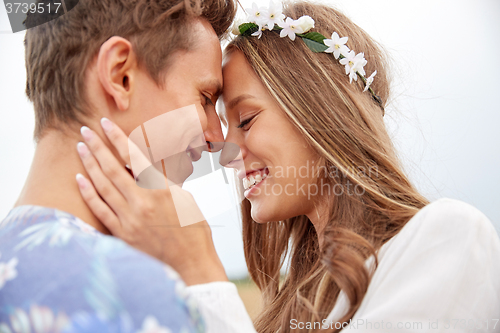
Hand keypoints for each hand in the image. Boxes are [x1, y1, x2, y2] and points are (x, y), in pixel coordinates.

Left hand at [75, 117, 227, 284]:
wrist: (191, 266)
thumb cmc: (195, 232)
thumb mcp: (187, 199)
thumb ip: (166, 182)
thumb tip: (150, 167)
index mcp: (161, 191)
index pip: (135, 158)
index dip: (118, 139)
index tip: (106, 124)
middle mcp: (142, 203)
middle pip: (113, 169)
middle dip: (97, 147)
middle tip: (85, 130)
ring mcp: (130, 220)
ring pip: (103, 187)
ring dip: (90, 165)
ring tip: (80, 149)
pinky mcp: (123, 234)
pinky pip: (100, 210)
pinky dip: (89, 194)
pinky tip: (80, 180)